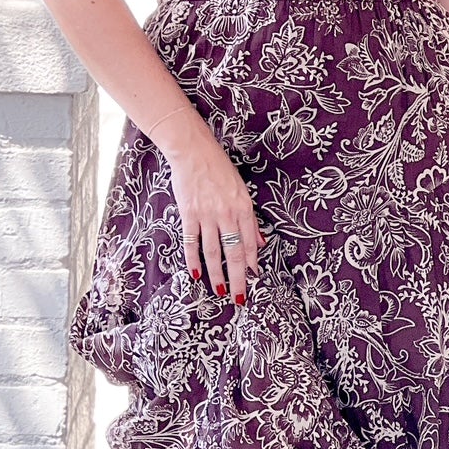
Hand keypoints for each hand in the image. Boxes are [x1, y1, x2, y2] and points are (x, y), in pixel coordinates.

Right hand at [163, 129, 266, 303]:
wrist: (193, 151)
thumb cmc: (219, 169)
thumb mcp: (242, 190)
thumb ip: (249, 219)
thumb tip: (259, 242)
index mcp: (243, 207)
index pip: (249, 242)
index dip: (251, 263)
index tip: (254, 279)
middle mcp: (227, 213)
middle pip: (233, 252)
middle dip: (237, 278)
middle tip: (239, 298)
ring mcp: (207, 214)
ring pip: (213, 251)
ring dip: (216, 274)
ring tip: (219, 291)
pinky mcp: (189, 213)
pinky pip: (191, 241)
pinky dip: (193, 258)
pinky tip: (195, 273)